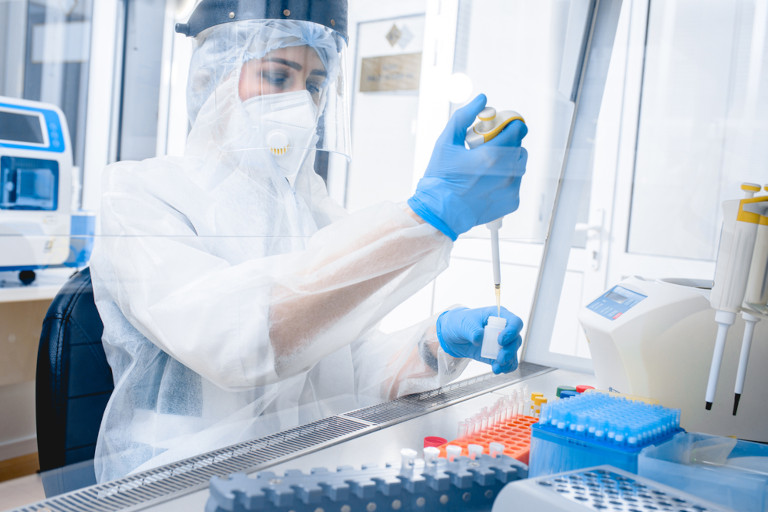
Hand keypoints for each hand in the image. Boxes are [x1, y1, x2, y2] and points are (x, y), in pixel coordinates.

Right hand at [407, 94, 527, 239]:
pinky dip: (506, 179)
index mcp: (492, 155)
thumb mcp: (446, 142)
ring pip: (520, 164)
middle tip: (488, 146)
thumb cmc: (440, 180)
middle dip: (507, 142)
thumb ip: (465, 117)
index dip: (510, 123)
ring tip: (486, 166)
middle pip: (519, 145)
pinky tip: (487, 182)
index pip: (516, 129)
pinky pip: (517, 182)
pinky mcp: (512, 201)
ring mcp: (511, 188)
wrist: (439, 213)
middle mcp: (506, 173)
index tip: (502, 125)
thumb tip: (482, 100)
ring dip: (507, 160)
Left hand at [436, 306, 522, 373]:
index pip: (515, 322)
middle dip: (510, 350)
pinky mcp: (497, 354)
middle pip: (516, 339)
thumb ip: (472, 330)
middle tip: (500, 358)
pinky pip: (508, 362)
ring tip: (497, 367)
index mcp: (499, 316)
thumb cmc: (461, 322)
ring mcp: (502, 343)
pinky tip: (497, 369)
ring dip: (508, 361)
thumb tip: (479, 338)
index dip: (512, 331)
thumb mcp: (464, 323)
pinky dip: (505, 367)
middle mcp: (504, 329)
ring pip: (513, 352)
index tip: (500, 340)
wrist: (454, 335)